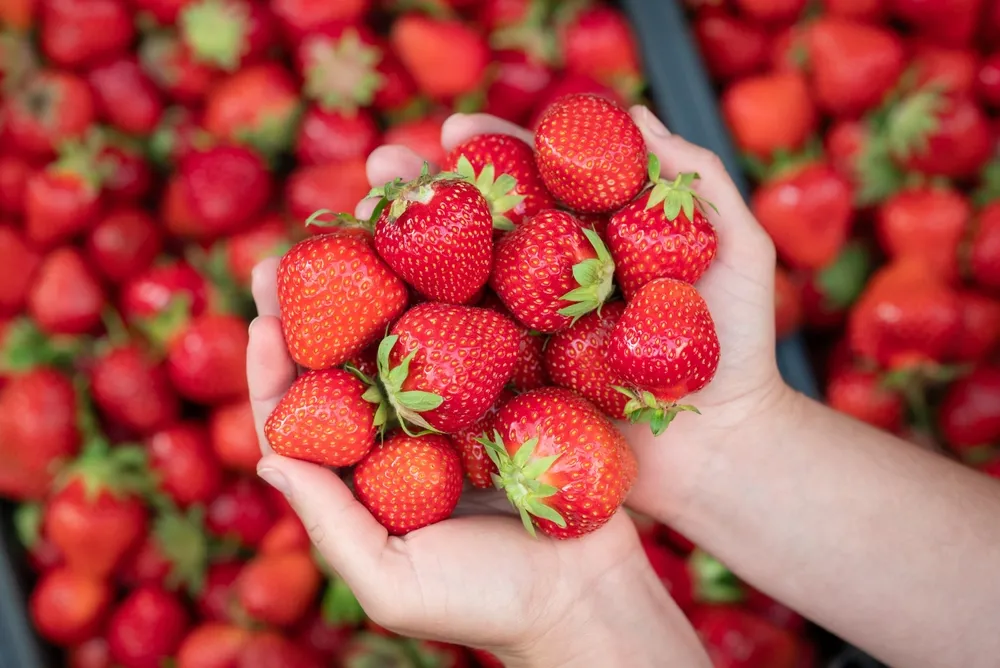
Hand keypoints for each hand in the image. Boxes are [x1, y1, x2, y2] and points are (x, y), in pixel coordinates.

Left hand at [245, 111, 710, 665]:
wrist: (586, 596)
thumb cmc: (485, 603)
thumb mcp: (392, 580)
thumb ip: (328, 522)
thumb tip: (265, 457)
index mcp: (362, 470)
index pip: (302, 412)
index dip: (274, 362)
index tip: (261, 313)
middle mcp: (403, 429)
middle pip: (349, 354)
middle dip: (317, 300)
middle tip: (291, 246)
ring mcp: (459, 403)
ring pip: (412, 327)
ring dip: (386, 275)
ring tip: (362, 223)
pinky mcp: (514, 385)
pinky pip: (480, 329)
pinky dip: (464, 286)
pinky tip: (450, 241)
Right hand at [354, 109, 788, 526]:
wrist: (727, 449)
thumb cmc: (741, 349)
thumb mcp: (739, 251)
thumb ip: (700, 180)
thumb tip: (635, 113)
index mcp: (586, 241)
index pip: (531, 181)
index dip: (492, 151)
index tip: (458, 130)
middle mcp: (543, 281)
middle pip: (472, 225)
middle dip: (421, 192)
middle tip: (381, 169)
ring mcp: (521, 334)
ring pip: (447, 282)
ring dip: (394, 250)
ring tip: (356, 219)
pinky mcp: (508, 386)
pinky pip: (450, 354)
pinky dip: (404, 328)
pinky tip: (366, 304)